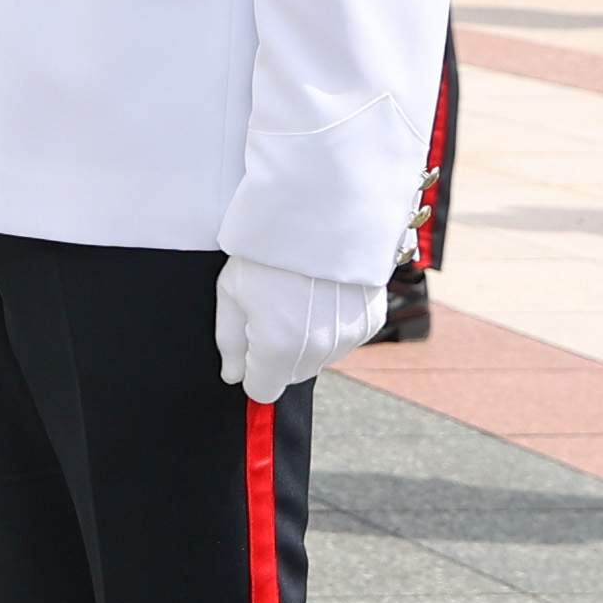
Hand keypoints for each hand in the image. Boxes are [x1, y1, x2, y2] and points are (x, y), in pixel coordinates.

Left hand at [216, 256, 386, 401]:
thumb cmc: (268, 250)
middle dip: (275, 355)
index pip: (262, 389)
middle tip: (268, 309)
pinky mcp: (371, 321)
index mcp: (278, 348)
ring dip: (304, 343)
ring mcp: (349, 338)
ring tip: (295, 296)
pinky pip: (344, 340)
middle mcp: (319, 350)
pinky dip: (330, 327)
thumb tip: (233, 376)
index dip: (250, 370)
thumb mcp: (231, 291)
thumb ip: (230, 341)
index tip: (246, 345)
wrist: (323, 213)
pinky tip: (320, 294)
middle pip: (291, 375)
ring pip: (319, 359)